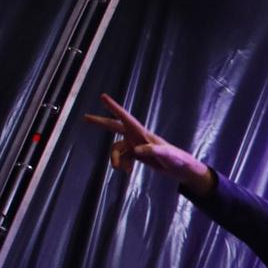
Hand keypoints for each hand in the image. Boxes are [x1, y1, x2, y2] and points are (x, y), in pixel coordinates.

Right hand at [81, 94, 214, 194]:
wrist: (181, 170)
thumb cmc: (178, 159)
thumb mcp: (168, 155)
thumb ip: (153, 151)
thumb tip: (136, 150)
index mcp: (143, 133)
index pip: (126, 118)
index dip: (114, 107)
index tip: (103, 97)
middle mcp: (137, 136)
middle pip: (115, 127)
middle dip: (100, 123)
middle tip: (85, 118)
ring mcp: (136, 145)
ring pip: (117, 149)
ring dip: (115, 159)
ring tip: (121, 169)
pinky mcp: (137, 154)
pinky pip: (122, 158)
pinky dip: (123, 164)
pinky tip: (128, 171)